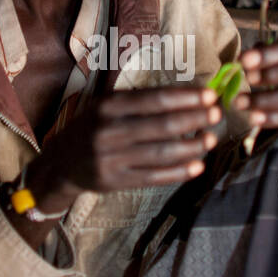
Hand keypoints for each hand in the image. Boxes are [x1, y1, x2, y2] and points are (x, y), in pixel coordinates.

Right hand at [26, 87, 221, 208]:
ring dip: (191, 146)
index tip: (210, 94)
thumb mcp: (105, 106)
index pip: (153, 100)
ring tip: (211, 139)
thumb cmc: (92, 128)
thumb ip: (138, 102)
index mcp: (106, 107)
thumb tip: (186, 95)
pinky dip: (178, 172)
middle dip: (194, 119)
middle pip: (160, 126)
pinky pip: (152, 177)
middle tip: (217, 114)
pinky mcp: (114, 181)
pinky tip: (198, 166)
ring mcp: (110, 159)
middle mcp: (106, 132)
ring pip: (160, 153)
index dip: (185, 97)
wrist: (60, 163)